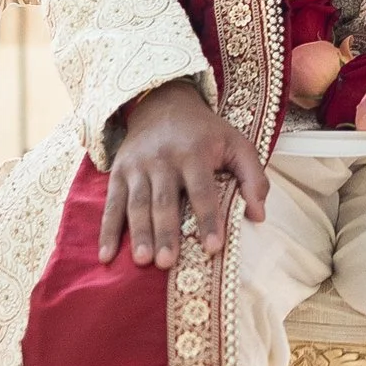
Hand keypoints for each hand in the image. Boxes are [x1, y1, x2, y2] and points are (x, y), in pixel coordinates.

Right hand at [101, 79, 269, 269]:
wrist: (164, 102)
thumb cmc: (206, 133)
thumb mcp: (237, 144)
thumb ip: (253, 177)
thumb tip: (259, 216)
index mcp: (195, 153)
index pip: (203, 191)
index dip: (208, 220)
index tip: (212, 248)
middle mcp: (164, 159)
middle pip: (165, 201)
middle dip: (165, 232)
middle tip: (167, 262)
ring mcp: (138, 166)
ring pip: (137, 204)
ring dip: (139, 233)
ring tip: (142, 261)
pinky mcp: (119, 172)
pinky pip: (112, 204)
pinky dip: (107, 230)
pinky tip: (106, 255)